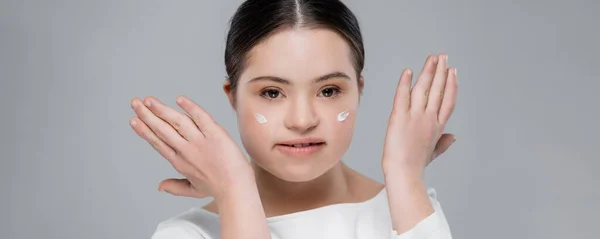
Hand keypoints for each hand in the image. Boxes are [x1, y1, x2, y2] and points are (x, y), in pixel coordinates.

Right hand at [129, 95, 252, 199]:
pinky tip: (179, 99)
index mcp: (179, 161)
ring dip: (161, 109)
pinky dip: (190, 107)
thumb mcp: (194, 190)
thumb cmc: (219, 189)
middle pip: (162, 130)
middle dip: (146, 115)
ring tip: (149, 100)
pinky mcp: (215, 134)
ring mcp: (200, 142)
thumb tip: (160, 187)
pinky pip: (201, 117)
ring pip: (177, 122)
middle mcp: (186, 150)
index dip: (145, 130)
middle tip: (135, 102)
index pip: (158, 142)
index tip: (134, 120)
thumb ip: (175, 186)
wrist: (236, 189)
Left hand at [382, 54, 457, 176]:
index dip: (451, 85)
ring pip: (424, 89)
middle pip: (438, 90)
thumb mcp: (433, 153)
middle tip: (443, 56)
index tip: (453, 72)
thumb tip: (453, 137)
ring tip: (432, 58)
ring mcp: (415, 117)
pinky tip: (408, 71)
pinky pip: (402, 96)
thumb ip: (444, 142)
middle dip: (441, 71)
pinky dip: (405, 83)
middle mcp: (429, 119)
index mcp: (438, 126)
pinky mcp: (399, 117)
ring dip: (428, 71)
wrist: (404, 173)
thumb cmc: (416, 165)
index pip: (448, 100)